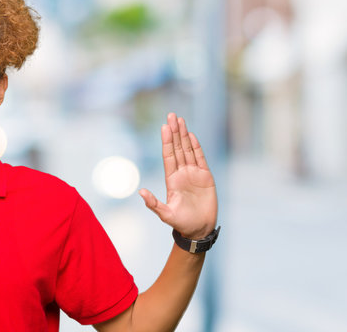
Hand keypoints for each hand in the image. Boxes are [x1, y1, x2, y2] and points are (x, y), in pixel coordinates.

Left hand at [139, 113, 217, 239]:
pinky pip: (200, 158)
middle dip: (174, 132)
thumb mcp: (165, 214)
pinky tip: (192, 135)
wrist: (199, 229)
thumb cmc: (181, 223)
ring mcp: (193, 174)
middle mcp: (181, 173)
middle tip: (172, 115)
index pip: (168, 156)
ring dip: (184, 135)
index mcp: (171, 180)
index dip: (166, 141)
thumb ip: (153, 204)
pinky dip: (197, 147)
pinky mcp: (206, 177)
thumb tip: (141, 192)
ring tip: (180, 120)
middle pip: (177, 148)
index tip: (164, 127)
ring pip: (188, 150)